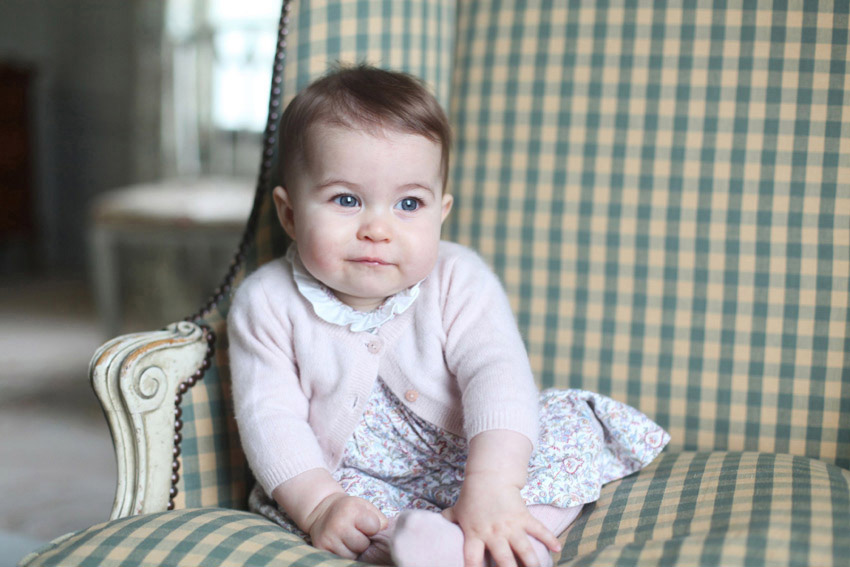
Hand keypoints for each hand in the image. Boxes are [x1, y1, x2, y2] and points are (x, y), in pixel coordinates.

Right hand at [304, 493, 387, 558]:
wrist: (322, 512)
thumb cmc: (350, 510)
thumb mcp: (365, 506)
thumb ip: (379, 519)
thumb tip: (388, 535)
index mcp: (351, 510)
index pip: (374, 527)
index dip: (373, 527)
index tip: (365, 523)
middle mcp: (338, 524)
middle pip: (363, 544)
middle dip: (363, 540)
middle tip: (355, 532)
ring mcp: (328, 538)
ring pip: (353, 555)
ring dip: (353, 549)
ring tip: (348, 538)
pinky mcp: (321, 549)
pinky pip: (342, 559)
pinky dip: (344, 554)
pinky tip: (340, 544)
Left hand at [442, 477, 560, 566]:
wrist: (489, 476)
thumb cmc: (472, 496)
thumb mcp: (458, 510)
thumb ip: (450, 520)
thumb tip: (439, 522)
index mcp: (475, 535)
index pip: (472, 559)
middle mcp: (493, 534)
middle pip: (503, 560)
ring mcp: (510, 526)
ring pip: (524, 549)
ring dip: (532, 563)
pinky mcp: (524, 517)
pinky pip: (539, 530)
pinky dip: (550, 539)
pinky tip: (557, 549)